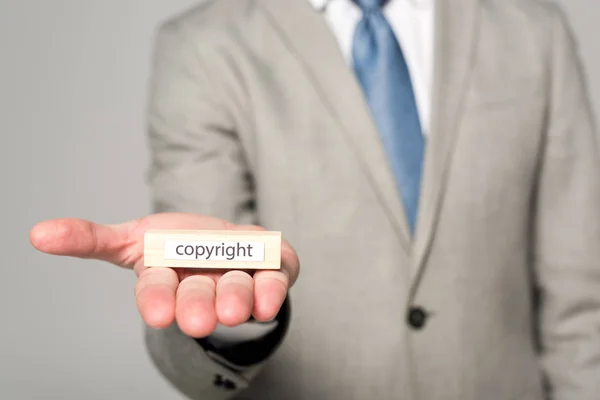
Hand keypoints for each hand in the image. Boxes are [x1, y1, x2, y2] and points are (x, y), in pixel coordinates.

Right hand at [29, 213, 299, 337]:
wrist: (231, 248)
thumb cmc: (181, 247)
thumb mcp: (135, 239)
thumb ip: (91, 238)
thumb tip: (38, 234)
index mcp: (169, 280)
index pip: (157, 292)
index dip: (157, 301)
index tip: (157, 315)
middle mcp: (204, 286)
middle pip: (197, 297)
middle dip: (197, 306)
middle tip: (200, 320)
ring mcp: (240, 280)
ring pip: (237, 292)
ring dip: (236, 299)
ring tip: (235, 309)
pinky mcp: (273, 272)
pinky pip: (275, 282)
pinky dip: (273, 290)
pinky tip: (269, 295)